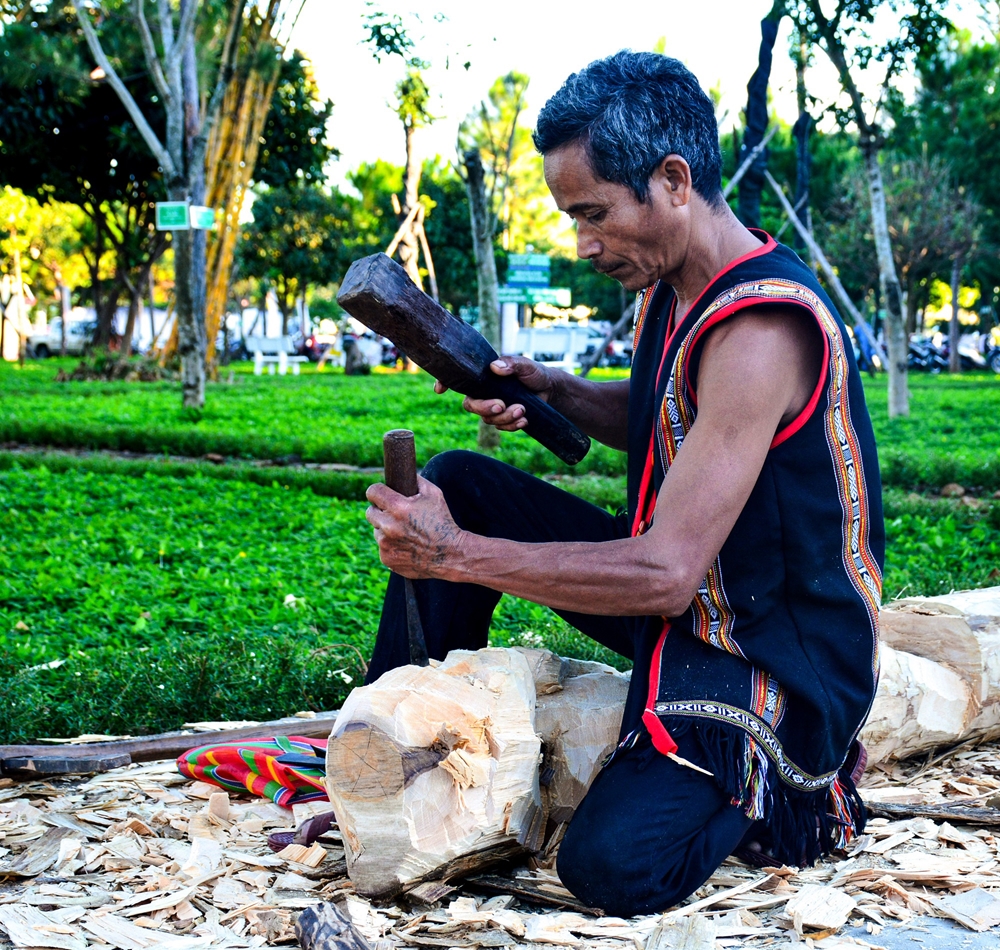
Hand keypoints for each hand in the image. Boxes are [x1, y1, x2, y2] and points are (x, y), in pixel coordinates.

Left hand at [365, 476, 463, 578]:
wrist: (450, 554)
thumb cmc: (443, 521)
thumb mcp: (434, 494)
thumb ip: (416, 480)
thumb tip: (404, 473)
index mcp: (398, 507)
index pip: (373, 492)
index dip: (377, 491)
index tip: (379, 493)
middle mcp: (388, 526)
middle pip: (370, 512)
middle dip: (380, 511)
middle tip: (393, 513)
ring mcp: (386, 544)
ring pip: (376, 531)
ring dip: (386, 529)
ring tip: (405, 532)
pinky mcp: (386, 558)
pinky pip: (382, 547)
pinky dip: (391, 545)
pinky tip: (406, 545)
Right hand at [433, 356, 555, 430]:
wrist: (549, 391)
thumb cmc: (534, 374)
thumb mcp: (525, 365)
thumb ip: (512, 363)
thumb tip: (494, 367)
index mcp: (484, 377)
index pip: (459, 380)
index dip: (445, 383)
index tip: (439, 390)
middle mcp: (484, 393)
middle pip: (470, 405)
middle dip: (484, 407)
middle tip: (501, 405)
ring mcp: (492, 408)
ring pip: (487, 419)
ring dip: (505, 417)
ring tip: (522, 409)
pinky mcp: (502, 420)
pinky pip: (500, 428)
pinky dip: (512, 425)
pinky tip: (525, 419)